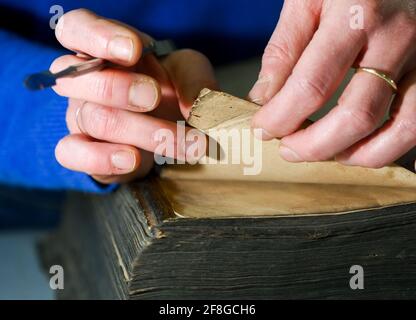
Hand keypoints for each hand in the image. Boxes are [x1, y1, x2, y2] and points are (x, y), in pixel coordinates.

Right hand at [52, 9, 215, 183]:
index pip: (78, 28)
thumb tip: (197, 106)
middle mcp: (85, 82)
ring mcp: (81, 116)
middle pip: (79, 78)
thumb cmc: (171, 91)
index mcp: (105, 51)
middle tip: (155, 96)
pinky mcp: (84, 151)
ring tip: (185, 143)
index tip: (133, 50)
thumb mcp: (190, 75)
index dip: (98, 36)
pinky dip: (102, 158)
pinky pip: (72, 153)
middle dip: (120, 88)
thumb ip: (195, 81)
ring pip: (95, 119)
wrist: (167, 132)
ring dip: (144, 132)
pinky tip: (131, 160)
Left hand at [249, 0, 415, 168]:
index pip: (311, 85)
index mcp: (354, 16)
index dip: (281, 117)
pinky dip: (391, 146)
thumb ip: (284, 48)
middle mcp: (395, 38)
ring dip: (356, 154)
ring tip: (326, 154)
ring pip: (400, 128)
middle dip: (314, 145)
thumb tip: (264, 97)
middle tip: (289, 149)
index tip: (263, 129)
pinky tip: (361, 148)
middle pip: (356, 115)